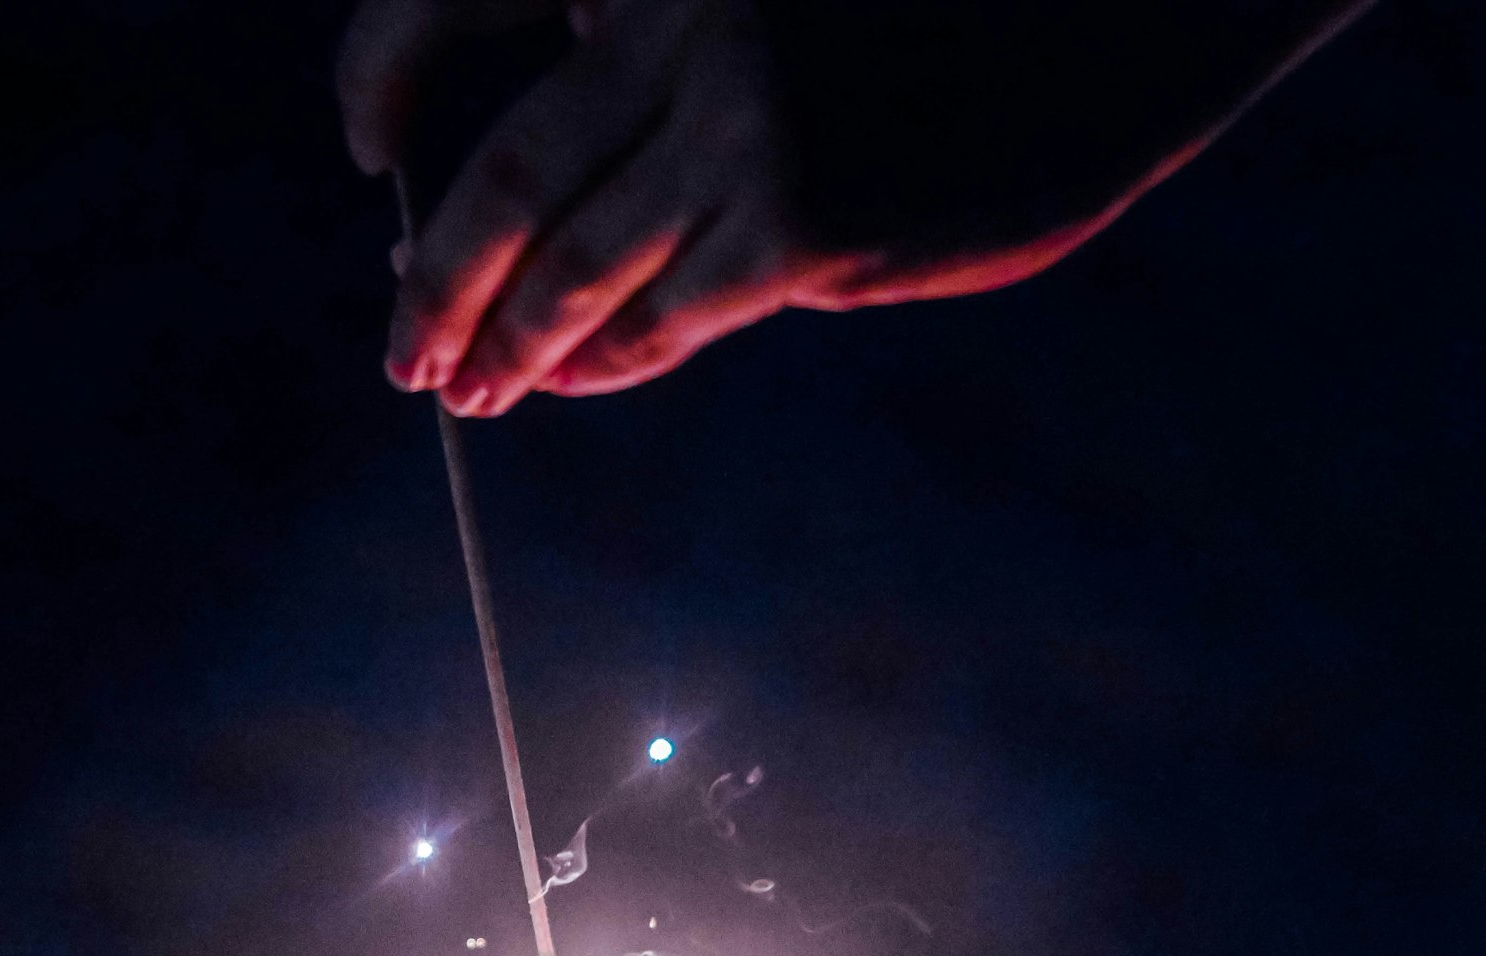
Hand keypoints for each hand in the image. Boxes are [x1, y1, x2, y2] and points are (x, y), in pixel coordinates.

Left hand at [342, 0, 1125, 415]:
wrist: (1113, 19)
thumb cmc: (945, 12)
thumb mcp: (780, 6)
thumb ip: (677, 60)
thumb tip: (570, 158)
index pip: (467, 24)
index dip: (394, 97)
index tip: (372, 170)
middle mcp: (683, 25)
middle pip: (508, 175)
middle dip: (442, 282)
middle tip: (407, 351)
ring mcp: (744, 127)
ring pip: (584, 263)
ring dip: (515, 342)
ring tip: (473, 387)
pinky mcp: (806, 225)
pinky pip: (674, 313)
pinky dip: (613, 355)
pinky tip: (578, 377)